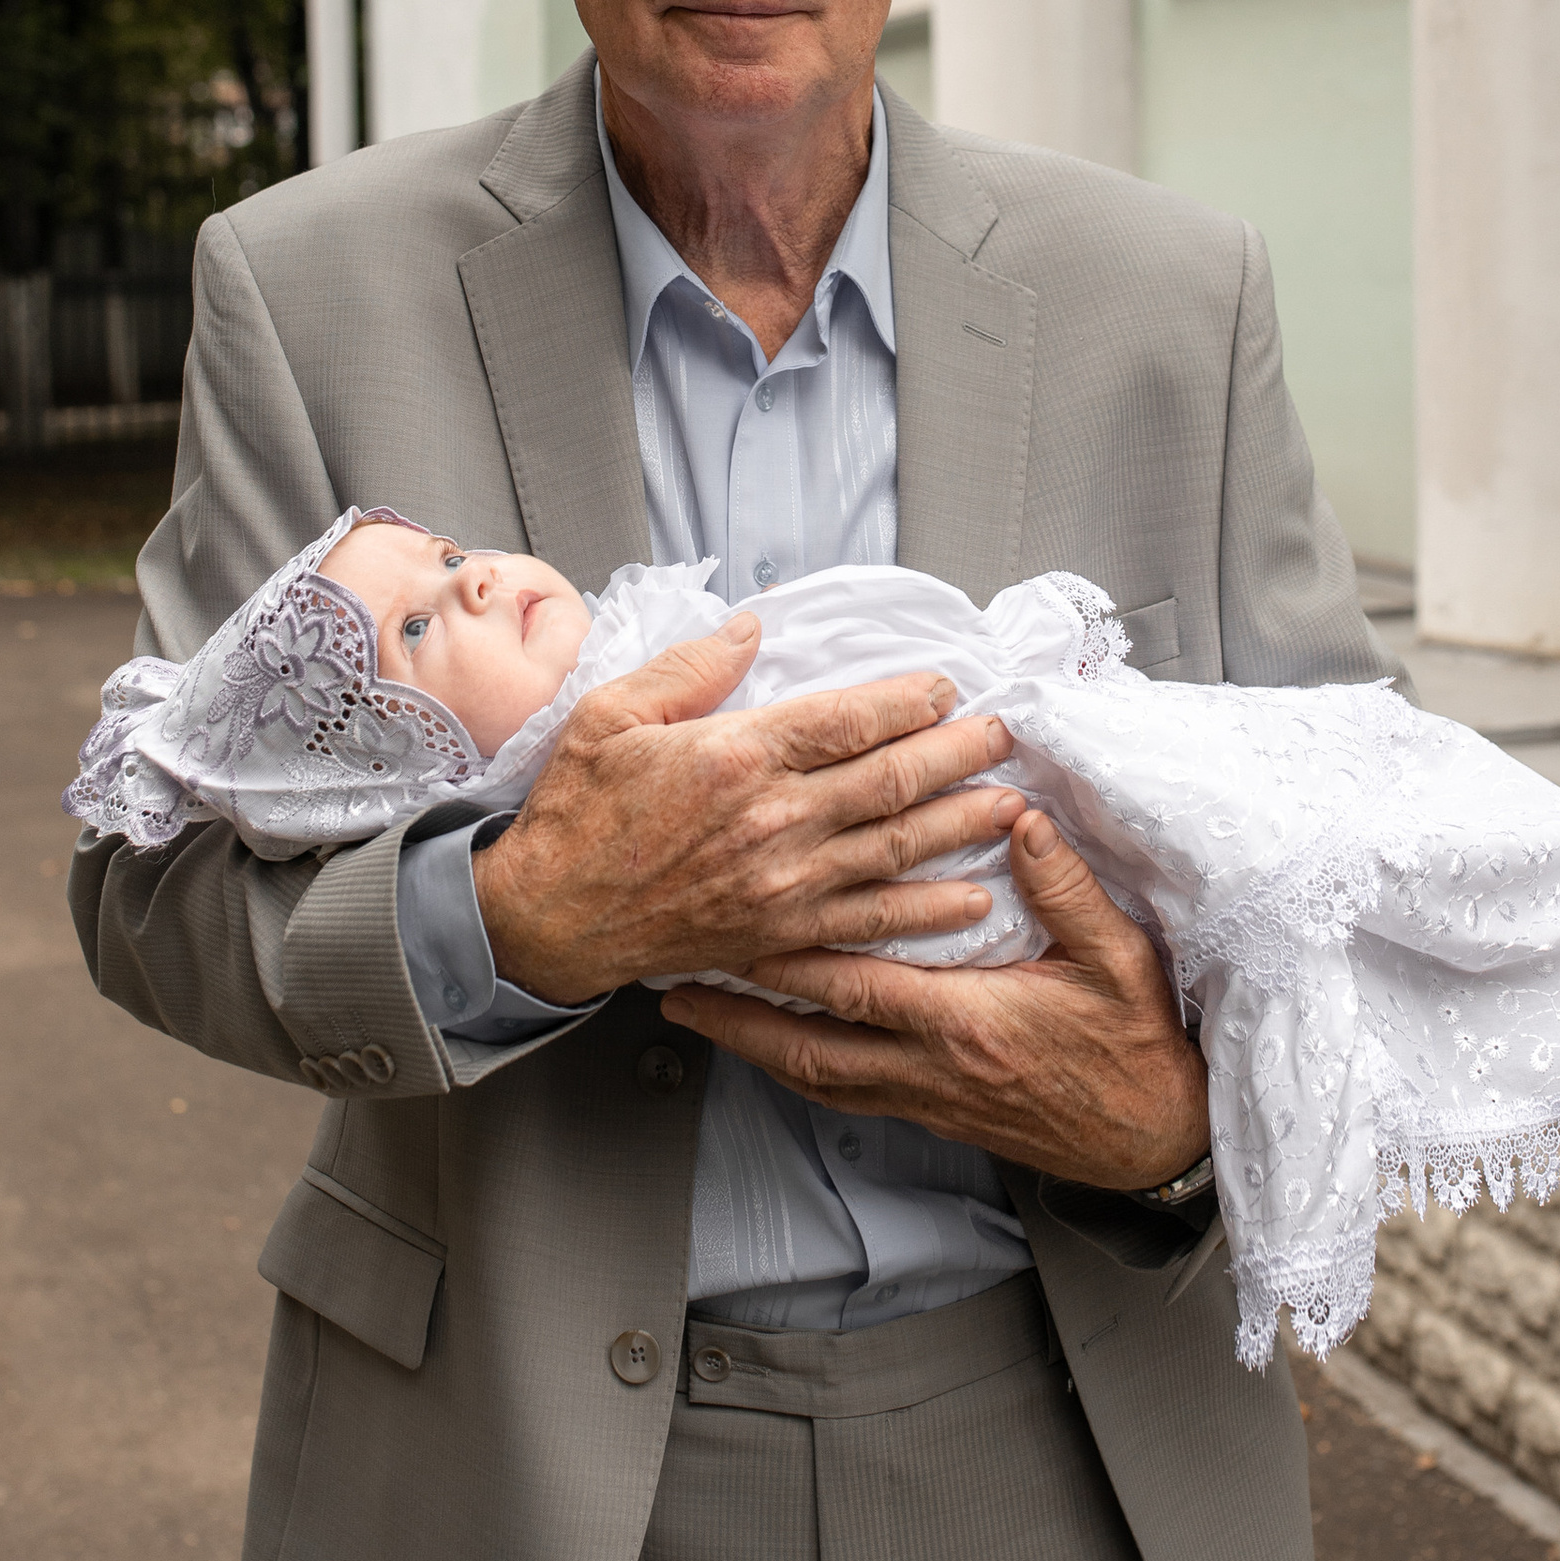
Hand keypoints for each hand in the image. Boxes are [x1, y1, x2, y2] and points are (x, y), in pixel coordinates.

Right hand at [471, 614, 1029, 1007]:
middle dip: (957, 753)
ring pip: (896, 848)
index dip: (909, 701)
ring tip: (1009, 802)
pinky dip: (927, 914)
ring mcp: (783, 883)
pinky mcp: (781, 933)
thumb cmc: (577, 816)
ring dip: (960, 823)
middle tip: (1003, 734)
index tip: (945, 687)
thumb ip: (689, 668)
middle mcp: (774, 821)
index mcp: (737, 757)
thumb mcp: (612, 715)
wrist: (550, 918)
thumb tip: (751, 627)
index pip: (849, 720)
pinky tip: (968, 901)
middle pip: (891, 780)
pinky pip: (871, 923)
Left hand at [658, 809, 1210, 1192]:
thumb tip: (1026, 821)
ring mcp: (928, 1098)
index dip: (790, 962)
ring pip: (818, 1078)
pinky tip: (776, 1050)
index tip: (736, 930)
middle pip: (810, 1046)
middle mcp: (932, 1067)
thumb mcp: (1118, 957)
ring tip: (700, 1019)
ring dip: (755, 1048)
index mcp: (968, 1021)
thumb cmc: (1136, 1048)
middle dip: (738, 1018)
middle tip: (677, 987)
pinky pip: (846, 1094)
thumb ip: (1067, 888)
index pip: (858, 987)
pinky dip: (800, 1069)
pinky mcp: (935, 1116)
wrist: (1155, 1138)